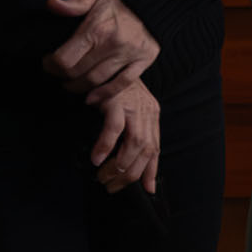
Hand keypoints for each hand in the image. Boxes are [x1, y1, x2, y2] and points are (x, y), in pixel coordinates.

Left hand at [44, 0, 160, 104]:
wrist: (154, 6)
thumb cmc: (121, 4)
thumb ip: (73, 4)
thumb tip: (51, 4)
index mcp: (96, 29)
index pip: (64, 59)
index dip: (51, 65)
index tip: (48, 63)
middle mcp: (112, 44)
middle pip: (78, 73)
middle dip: (62, 77)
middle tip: (58, 74)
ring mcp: (128, 55)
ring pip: (96, 81)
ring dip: (79, 87)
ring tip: (71, 84)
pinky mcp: (142, 62)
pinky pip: (122, 83)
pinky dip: (105, 94)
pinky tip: (92, 98)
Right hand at [90, 78, 161, 193]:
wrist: (101, 61)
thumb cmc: (110, 88)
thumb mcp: (127, 109)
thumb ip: (131, 131)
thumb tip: (127, 160)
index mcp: (152, 115)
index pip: (155, 148)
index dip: (151, 170)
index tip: (148, 189)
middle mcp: (147, 112)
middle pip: (146, 151)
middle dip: (131, 174)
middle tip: (113, 187)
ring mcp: (133, 106)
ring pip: (134, 144)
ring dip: (118, 165)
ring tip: (104, 177)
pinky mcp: (117, 100)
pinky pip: (114, 129)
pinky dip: (106, 147)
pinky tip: (96, 159)